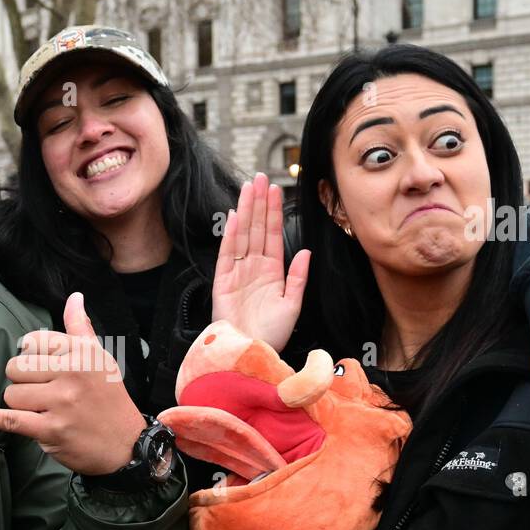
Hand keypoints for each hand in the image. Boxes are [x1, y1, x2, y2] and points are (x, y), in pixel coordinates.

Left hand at [0, 292, 146, 475]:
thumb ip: (81, 328)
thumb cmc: (110, 400)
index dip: (30, 354)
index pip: (34, 341)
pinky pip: (9, 419)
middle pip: (17, 368)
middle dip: (21, 380)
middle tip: (40, 390)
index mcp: (81, 354)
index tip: (41, 367)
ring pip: (12, 394)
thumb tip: (75, 297)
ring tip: (40, 409)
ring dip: (19, 404)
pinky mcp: (50, 429)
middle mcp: (71, 374)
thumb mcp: (101, 359)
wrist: (126, 445)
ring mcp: (60, 403)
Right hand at [212, 172, 308, 351]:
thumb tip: (305, 251)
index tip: (276, 189)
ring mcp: (238, 273)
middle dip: (259, 202)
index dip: (274, 211)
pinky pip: (228, 254)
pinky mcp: (223, 281)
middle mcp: (254, 268)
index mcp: (272, 272)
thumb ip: (299, 278)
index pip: (272, 234)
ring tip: (249, 187)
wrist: (251, 352)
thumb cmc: (271, 335)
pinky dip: (232, 235)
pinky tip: (236, 217)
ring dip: (246, 210)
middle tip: (261, 177)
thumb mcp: (293, 305)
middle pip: (257, 228)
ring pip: (243, 234)